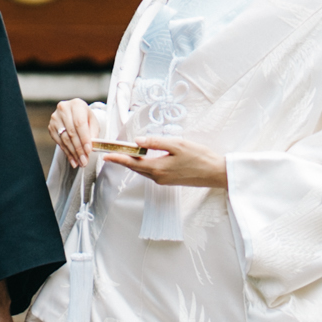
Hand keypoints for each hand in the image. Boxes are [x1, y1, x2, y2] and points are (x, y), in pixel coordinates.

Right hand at [50, 99, 99, 168]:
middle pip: (71, 133)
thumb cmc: (85, 117)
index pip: (79, 124)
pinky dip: (67, 153)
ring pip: (65, 139)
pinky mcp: (51, 127)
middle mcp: (63, 109)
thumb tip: (91, 146)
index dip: (84, 138)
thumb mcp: (93, 121)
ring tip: (80, 162)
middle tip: (84, 161)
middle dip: (79, 149)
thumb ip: (93, 132)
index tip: (88, 150)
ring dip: (73, 153)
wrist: (74, 113)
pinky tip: (73, 160)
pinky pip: (59, 142)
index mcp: (76, 105)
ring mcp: (55, 118)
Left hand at [106, 134, 225, 190]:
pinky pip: (151, 172)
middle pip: (136, 168)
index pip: (133, 163)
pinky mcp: (169, 180)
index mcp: (158, 168)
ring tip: (123, 153)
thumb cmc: (199, 156)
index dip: (118, 158)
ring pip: (143, 170)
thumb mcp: (177, 144)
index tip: (106, 156)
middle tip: (111, 151)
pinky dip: (143, 165)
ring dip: (133, 163)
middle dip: (123, 159)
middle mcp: (158, 177)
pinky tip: (143, 158)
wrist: (215, 173)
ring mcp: (164, 180)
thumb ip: (156, 143)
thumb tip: (138, 141)